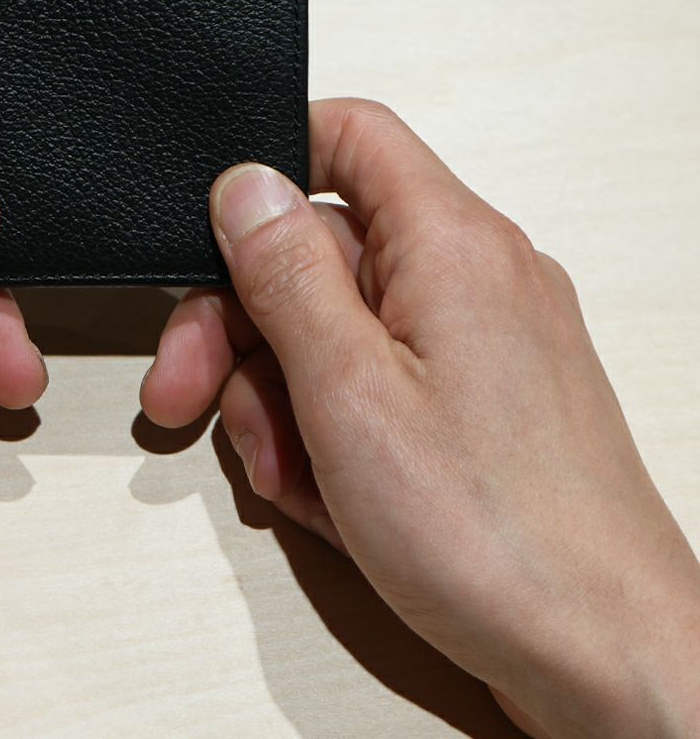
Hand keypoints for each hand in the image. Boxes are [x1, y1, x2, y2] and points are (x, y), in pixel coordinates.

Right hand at [142, 99, 699, 738]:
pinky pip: (374, 383)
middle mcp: (472, 276)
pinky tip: (325, 492)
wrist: (605, 661)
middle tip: (189, 390)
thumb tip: (245, 185)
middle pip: (320, 250)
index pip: (349, 134)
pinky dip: (330, 430)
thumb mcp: (350, 392)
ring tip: (286, 472)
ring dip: (281, 396)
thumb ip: (287, 274)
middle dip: (242, 323)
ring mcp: (477, 342)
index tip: (212, 234)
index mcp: (449, 243)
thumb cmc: (497, 537)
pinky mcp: (475, 401)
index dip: (271, 164)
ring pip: (336, 327)